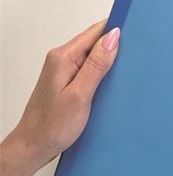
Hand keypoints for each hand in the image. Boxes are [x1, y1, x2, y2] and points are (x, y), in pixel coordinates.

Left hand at [0, 20, 119, 175]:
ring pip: (92, 55)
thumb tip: (112, 38)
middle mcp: (61, 59)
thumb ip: (97, 65)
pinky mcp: (67, 81)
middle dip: (115, 45)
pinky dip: (101, 71)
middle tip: (134, 58)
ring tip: (124, 72)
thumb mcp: (80, 94)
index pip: (95, 32)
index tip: (134, 34)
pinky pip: (88, 68)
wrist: (35, 145)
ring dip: (109, 60)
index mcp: (63, 57)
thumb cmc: (53, 125)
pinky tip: (110, 82)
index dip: (115, 30)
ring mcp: (63, 70)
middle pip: (94, 41)